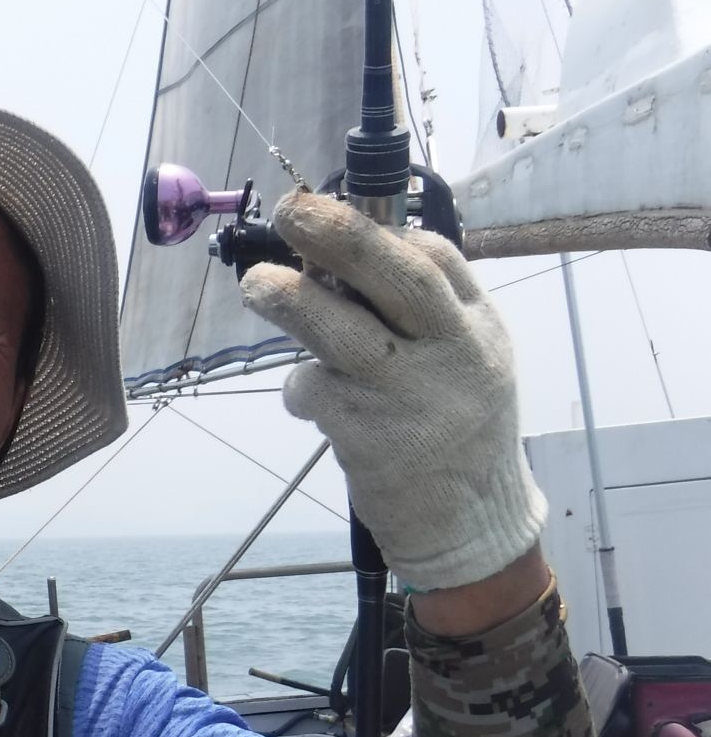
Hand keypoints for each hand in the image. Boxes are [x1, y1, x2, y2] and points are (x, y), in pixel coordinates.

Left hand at [240, 192, 546, 592]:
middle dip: (341, 236)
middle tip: (291, 210)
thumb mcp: (468, 363)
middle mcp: (455, 355)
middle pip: (399, 278)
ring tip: (255, 285)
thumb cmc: (458, 432)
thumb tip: (346, 261)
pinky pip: (316, 392)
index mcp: (480, 329)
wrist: (472, 526)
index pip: (435, 260)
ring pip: (342, 332)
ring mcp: (413, 397)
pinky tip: (306, 398)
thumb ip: (425, 317)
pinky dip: (299, 388)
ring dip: (291, 301)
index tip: (333, 213)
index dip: (380, 229)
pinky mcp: (372, 439)